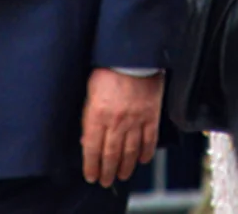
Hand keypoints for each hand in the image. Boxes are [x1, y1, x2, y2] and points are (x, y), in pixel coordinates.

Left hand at [80, 68, 161, 185]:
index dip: (91, 165)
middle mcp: (116, 121)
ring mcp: (135, 120)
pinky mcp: (151, 115)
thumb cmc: (108, 70)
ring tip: (122, 175)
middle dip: (107, 171)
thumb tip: (86, 140)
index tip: (91, 175)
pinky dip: (146, 152)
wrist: (133, 56)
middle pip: (110, 154)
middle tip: (106, 181)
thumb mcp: (90, 93)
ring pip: (130, 151)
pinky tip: (143, 160)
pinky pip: (149, 139)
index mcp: (97, 115)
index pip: (91, 148)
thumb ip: (89, 117)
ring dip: (125, 166)